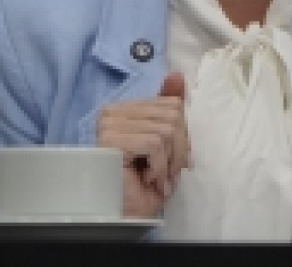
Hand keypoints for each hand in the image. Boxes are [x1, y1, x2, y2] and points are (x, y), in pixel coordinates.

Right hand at [96, 71, 189, 216]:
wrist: (124, 215)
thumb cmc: (143, 184)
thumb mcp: (165, 144)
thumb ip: (169, 109)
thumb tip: (177, 75)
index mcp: (125, 109)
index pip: (172, 104)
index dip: (181, 136)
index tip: (172, 160)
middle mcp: (113, 112)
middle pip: (174, 115)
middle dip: (178, 150)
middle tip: (166, 173)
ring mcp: (109, 124)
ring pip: (166, 130)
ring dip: (169, 162)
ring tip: (157, 178)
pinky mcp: (111, 139)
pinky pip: (155, 143)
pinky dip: (160, 166)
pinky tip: (148, 179)